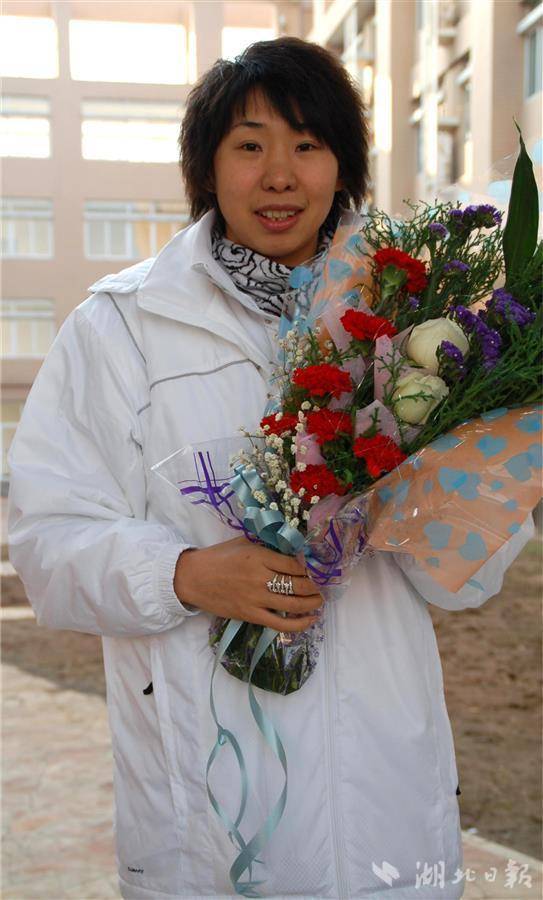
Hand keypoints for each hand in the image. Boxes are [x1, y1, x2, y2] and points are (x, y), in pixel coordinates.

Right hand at [174, 536, 323, 631]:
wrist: (193, 578)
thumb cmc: (219, 557)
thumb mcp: (245, 542)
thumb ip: (268, 546)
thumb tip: (295, 550)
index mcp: (259, 556)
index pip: (295, 564)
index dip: (310, 568)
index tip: (317, 568)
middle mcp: (260, 578)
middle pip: (299, 584)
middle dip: (316, 586)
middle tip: (323, 585)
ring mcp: (256, 599)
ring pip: (294, 604)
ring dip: (313, 603)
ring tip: (320, 600)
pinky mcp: (250, 615)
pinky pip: (280, 623)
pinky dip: (299, 623)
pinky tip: (311, 619)